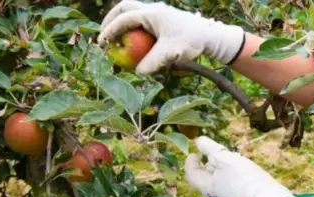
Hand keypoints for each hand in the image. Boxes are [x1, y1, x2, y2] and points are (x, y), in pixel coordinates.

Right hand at [97, 0, 244, 73]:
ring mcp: (159, 12)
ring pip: (133, 11)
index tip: (102, 43)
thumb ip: (153, 63)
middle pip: (124, 7)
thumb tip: (138, 72)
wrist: (211, 35)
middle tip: (104, 36)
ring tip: (116, 39)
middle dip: (111, 20)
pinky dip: (134, 27)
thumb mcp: (171, 54)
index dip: (110, 31)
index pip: (124, 19)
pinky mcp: (164, 18)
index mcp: (152, 13)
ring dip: (122, 22)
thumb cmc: (191, 43)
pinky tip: (134, 42)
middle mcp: (154, 9)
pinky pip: (143, 19)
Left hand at [184, 136, 299, 196]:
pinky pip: (228, 190)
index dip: (191, 162)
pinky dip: (228, 180)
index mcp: (205, 187)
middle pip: (204, 181)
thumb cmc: (242, 177)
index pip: (191, 174)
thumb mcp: (224, 158)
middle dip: (206, 167)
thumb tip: (199, 141)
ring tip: (228, 162)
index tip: (194, 153)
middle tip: (211, 156)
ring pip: (217, 186)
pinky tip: (240, 173)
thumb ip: (210, 149)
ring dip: (219, 173)